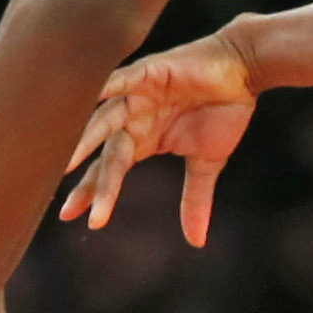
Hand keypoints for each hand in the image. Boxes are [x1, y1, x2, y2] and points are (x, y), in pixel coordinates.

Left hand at [65, 30, 260, 243]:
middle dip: (89, 182)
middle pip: (104, 153)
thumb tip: (196, 242)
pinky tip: (84, 102)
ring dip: (86, 141)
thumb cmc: (224, 110)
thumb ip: (195, 200)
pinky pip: (121, 80)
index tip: (71, 217)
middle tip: (68, 209)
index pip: (109, 169)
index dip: (92, 192)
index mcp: (141, 138)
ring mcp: (137, 94)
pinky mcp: (148, 72)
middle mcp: (132, 117)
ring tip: (68, 165)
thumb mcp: (208, 162)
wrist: (244, 70)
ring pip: (105, 120)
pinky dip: (104, 89)